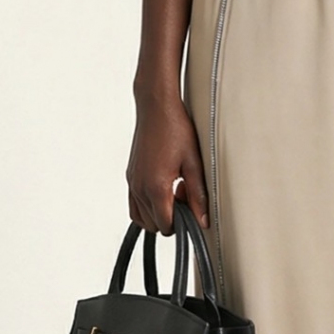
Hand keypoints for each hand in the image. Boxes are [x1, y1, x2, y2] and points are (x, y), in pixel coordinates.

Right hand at [126, 93, 209, 234]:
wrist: (156, 108)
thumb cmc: (175, 130)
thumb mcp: (194, 164)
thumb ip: (198, 196)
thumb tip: (203, 220)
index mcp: (156, 187)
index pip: (165, 225)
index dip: (181, 224)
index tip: (192, 210)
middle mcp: (139, 188)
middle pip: (153, 225)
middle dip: (171, 218)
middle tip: (185, 197)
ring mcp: (132, 182)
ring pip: (142, 218)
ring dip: (159, 212)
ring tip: (174, 192)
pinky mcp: (130, 176)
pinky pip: (135, 204)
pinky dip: (148, 205)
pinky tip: (163, 189)